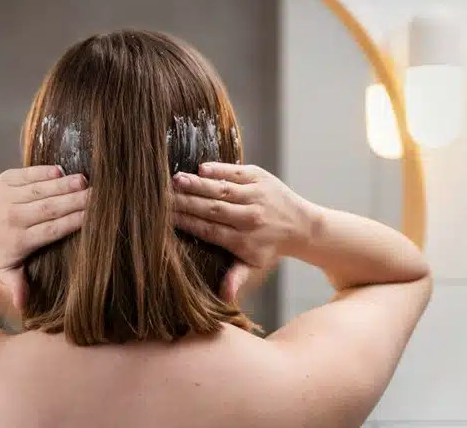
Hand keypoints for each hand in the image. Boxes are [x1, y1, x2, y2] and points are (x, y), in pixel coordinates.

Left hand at [0, 165, 88, 306]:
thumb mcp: (5, 272)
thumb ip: (17, 286)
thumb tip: (24, 306)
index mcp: (19, 240)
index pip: (51, 230)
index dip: (73, 221)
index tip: (93, 216)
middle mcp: (13, 218)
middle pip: (49, 208)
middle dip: (74, 201)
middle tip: (97, 195)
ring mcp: (6, 197)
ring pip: (40, 190)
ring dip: (63, 184)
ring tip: (84, 181)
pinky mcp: (2, 181)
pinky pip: (27, 175)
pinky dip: (44, 172)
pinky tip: (61, 172)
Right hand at [173, 162, 316, 301]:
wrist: (303, 226)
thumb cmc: (270, 247)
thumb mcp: (254, 266)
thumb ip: (236, 277)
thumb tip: (224, 297)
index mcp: (244, 241)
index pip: (209, 230)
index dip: (187, 223)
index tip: (166, 217)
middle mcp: (250, 218)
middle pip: (212, 209)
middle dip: (187, 202)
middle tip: (163, 196)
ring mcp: (256, 196)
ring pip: (222, 190)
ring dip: (198, 184)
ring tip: (177, 180)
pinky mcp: (261, 178)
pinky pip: (236, 172)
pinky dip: (219, 170)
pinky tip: (201, 168)